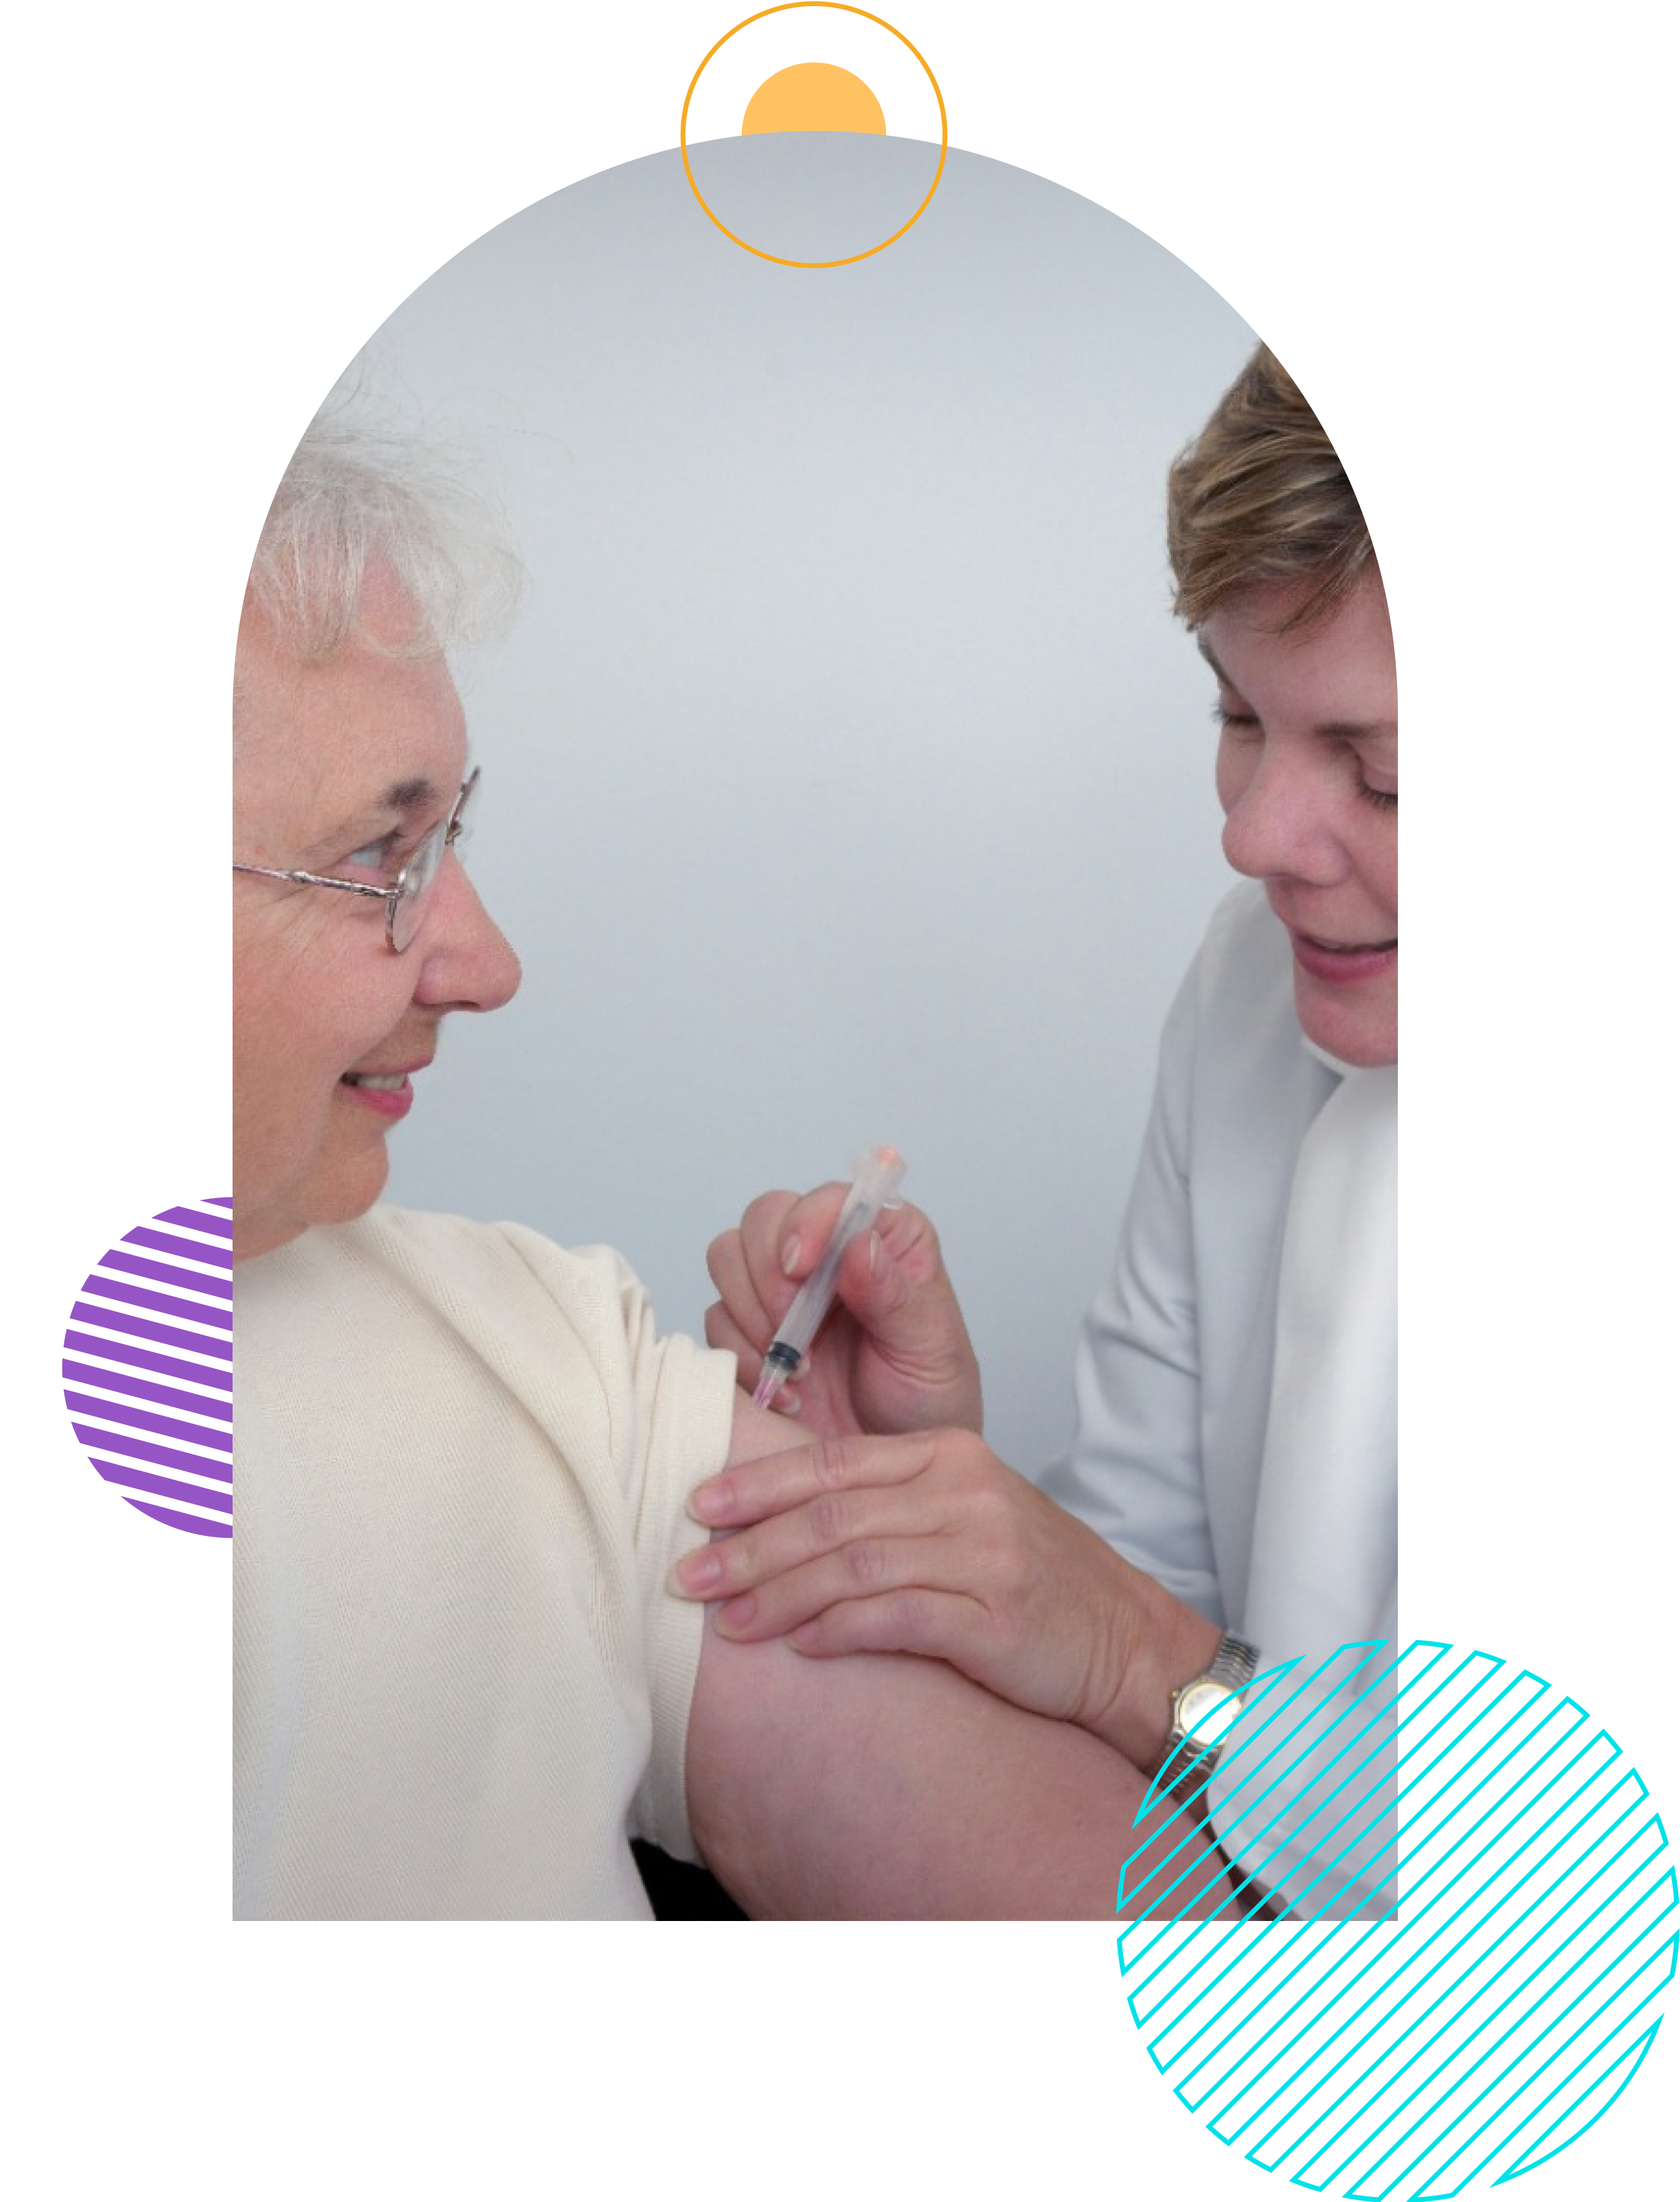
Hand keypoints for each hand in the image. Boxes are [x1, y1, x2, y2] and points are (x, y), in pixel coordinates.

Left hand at [672, 1427, 1215, 1756]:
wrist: (1122, 1638)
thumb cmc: (1029, 1579)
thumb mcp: (959, 1516)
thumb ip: (881, 1507)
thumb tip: (773, 1522)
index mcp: (948, 1454)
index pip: (834, 1460)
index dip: (759, 1482)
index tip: (697, 1503)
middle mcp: (965, 1492)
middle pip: (833, 1513)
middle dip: (751, 1545)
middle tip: (689, 1572)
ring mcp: (984, 1553)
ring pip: (855, 1565)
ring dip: (780, 1595)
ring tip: (728, 1622)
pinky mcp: (996, 1617)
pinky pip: (898, 1618)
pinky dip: (840, 1631)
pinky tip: (800, 1647)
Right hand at [705, 1185, 982, 1439]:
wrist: (893, 1471)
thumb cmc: (929, 1400)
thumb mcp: (930, 1348)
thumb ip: (895, 1297)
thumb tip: (860, 1245)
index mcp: (884, 1237)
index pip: (830, 1200)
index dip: (807, 1222)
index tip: (802, 1267)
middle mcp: (828, 1253)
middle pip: (765, 1218)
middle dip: (770, 1274)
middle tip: (794, 1330)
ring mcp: (783, 1290)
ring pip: (728, 1256)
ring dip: (751, 1313)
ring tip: (799, 1368)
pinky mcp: (750, 1330)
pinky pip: (716, 1318)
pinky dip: (742, 1355)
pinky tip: (786, 1393)